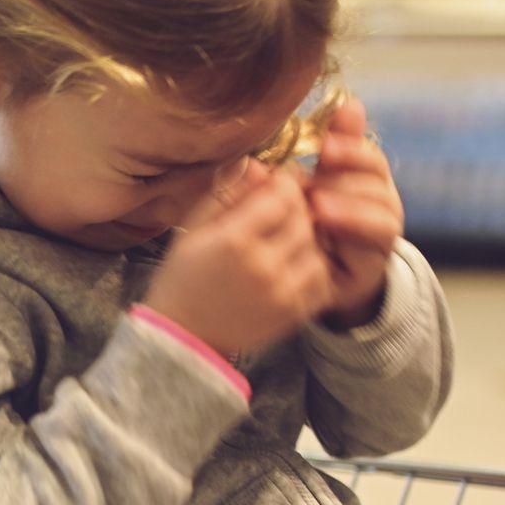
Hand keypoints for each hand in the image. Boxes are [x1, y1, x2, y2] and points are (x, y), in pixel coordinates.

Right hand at [144, 166, 331, 357]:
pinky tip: (292, 265)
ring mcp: (282, 293)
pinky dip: (313, 268)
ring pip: (316, 246)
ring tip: (283, 240)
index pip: (282, 194)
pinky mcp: (293, 314)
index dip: (282, 183)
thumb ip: (227, 194)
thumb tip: (258, 165)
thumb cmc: (183, 278)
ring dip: (304, 238)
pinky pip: (321, 279)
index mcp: (234, 241)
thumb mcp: (194, 229)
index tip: (274, 185)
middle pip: (303, 218)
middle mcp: (263, 266)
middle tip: (279, 210)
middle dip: (294, 208)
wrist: (183, 339)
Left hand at [305, 98, 402, 327]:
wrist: (306, 278)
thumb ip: (333, 143)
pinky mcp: (371, 268)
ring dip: (350, 208)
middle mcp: (382, 208)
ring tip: (317, 205)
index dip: (352, 149)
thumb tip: (351, 101)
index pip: (370, 158)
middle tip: (314, 180)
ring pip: (382, 218)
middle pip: (378, 185)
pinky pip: (372, 251)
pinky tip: (324, 229)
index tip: (325, 147)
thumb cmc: (308, 220)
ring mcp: (381, 240)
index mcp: (367, 181)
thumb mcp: (315, 178)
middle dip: (347, 180)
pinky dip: (350, 240)